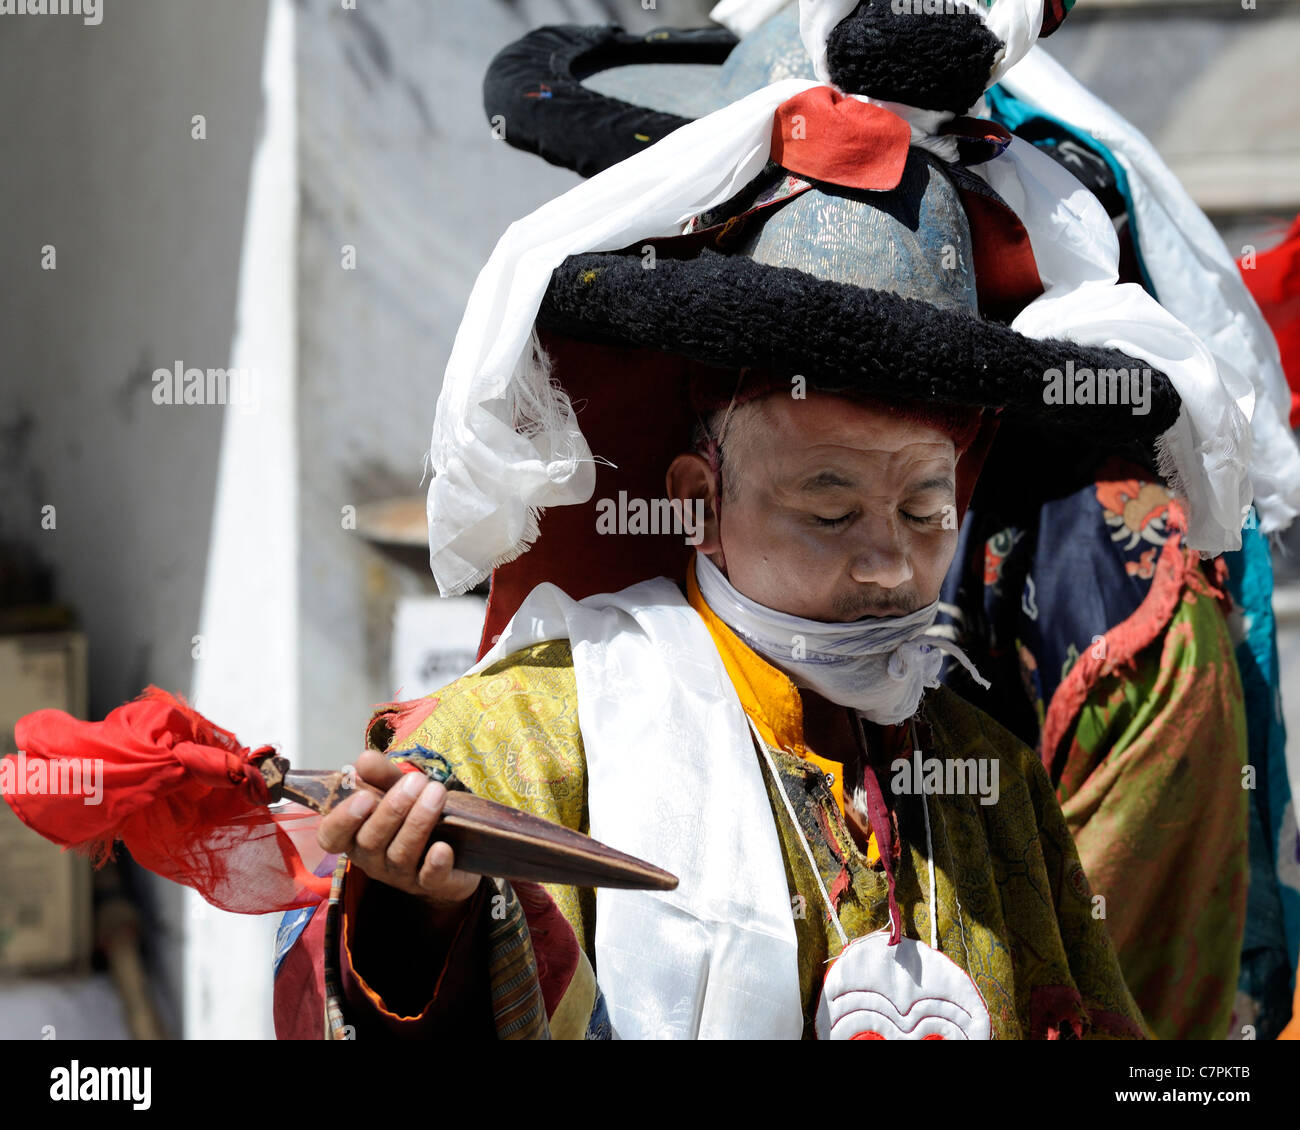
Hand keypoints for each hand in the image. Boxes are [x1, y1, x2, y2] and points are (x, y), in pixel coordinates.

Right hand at [317, 751, 480, 915]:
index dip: (343, 820)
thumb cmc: (413, 815)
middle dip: (393, 809)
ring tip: (436, 792)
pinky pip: (429, 878)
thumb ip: (380, 776)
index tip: (364, 797)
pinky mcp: (431, 884)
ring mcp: (400, 875)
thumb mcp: (396, 790)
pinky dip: (435, 864)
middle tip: (416, 781)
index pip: (332, 836)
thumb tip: (364, 759)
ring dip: (419, 822)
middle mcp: (372, 860)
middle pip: (371, 840)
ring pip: (401, 853)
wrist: (454, 847)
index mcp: (354, 836)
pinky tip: (443, 848)